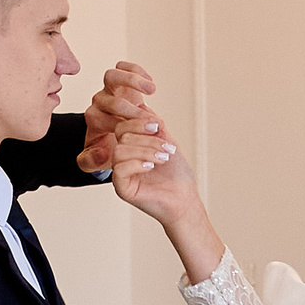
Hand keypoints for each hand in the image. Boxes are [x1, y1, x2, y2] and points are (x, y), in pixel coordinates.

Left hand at [81, 60, 174, 175]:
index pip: (101, 118)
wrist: (114, 133)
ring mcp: (109, 89)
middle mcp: (99, 102)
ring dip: (133, 81)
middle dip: (133, 111)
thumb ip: (91, 162)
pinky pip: (123, 66)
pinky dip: (136, 70)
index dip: (122, 126)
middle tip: (152, 122)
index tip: (143, 135)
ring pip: (112, 76)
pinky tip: (150, 82)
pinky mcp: (120, 79)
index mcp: (93, 120)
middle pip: (111, 99)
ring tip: (152, 90)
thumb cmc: (107, 147)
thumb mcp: (96, 161)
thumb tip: (103, 152)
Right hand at [112, 135, 224, 281]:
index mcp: (131, 146)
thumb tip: (142, 106)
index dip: (139, 121)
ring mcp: (120, 173)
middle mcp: (122, 158)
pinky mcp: (122, 188)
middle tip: (167, 146)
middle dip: (147, 137)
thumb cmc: (177, 174)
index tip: (159, 125)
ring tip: (164, 157)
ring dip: (146, 150)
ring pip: (120, 150)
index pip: (123, 124)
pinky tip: (152, 166)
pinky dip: (138, 163)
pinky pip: (120, 169)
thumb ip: (155, 126)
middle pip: (121, 134)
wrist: (185, 198)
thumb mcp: (167, 143)